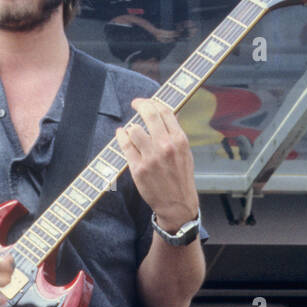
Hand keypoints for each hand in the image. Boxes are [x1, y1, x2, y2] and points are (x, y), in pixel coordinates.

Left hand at [116, 97, 198, 233]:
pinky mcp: (138, 169)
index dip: (153, 102)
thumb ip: (174, 134)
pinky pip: (125, 145)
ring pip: (135, 129)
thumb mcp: (185, 153)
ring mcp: (151, 158)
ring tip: (131, 131)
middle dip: (141, 104)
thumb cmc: (180, 178)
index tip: (147, 102)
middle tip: (135, 104)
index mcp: (179, 140)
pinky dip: (121, 137)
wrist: (177, 204)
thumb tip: (164, 115)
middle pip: (149, 114)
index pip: (165, 111)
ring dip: (131, 127)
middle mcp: (166, 146)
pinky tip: (121, 135)